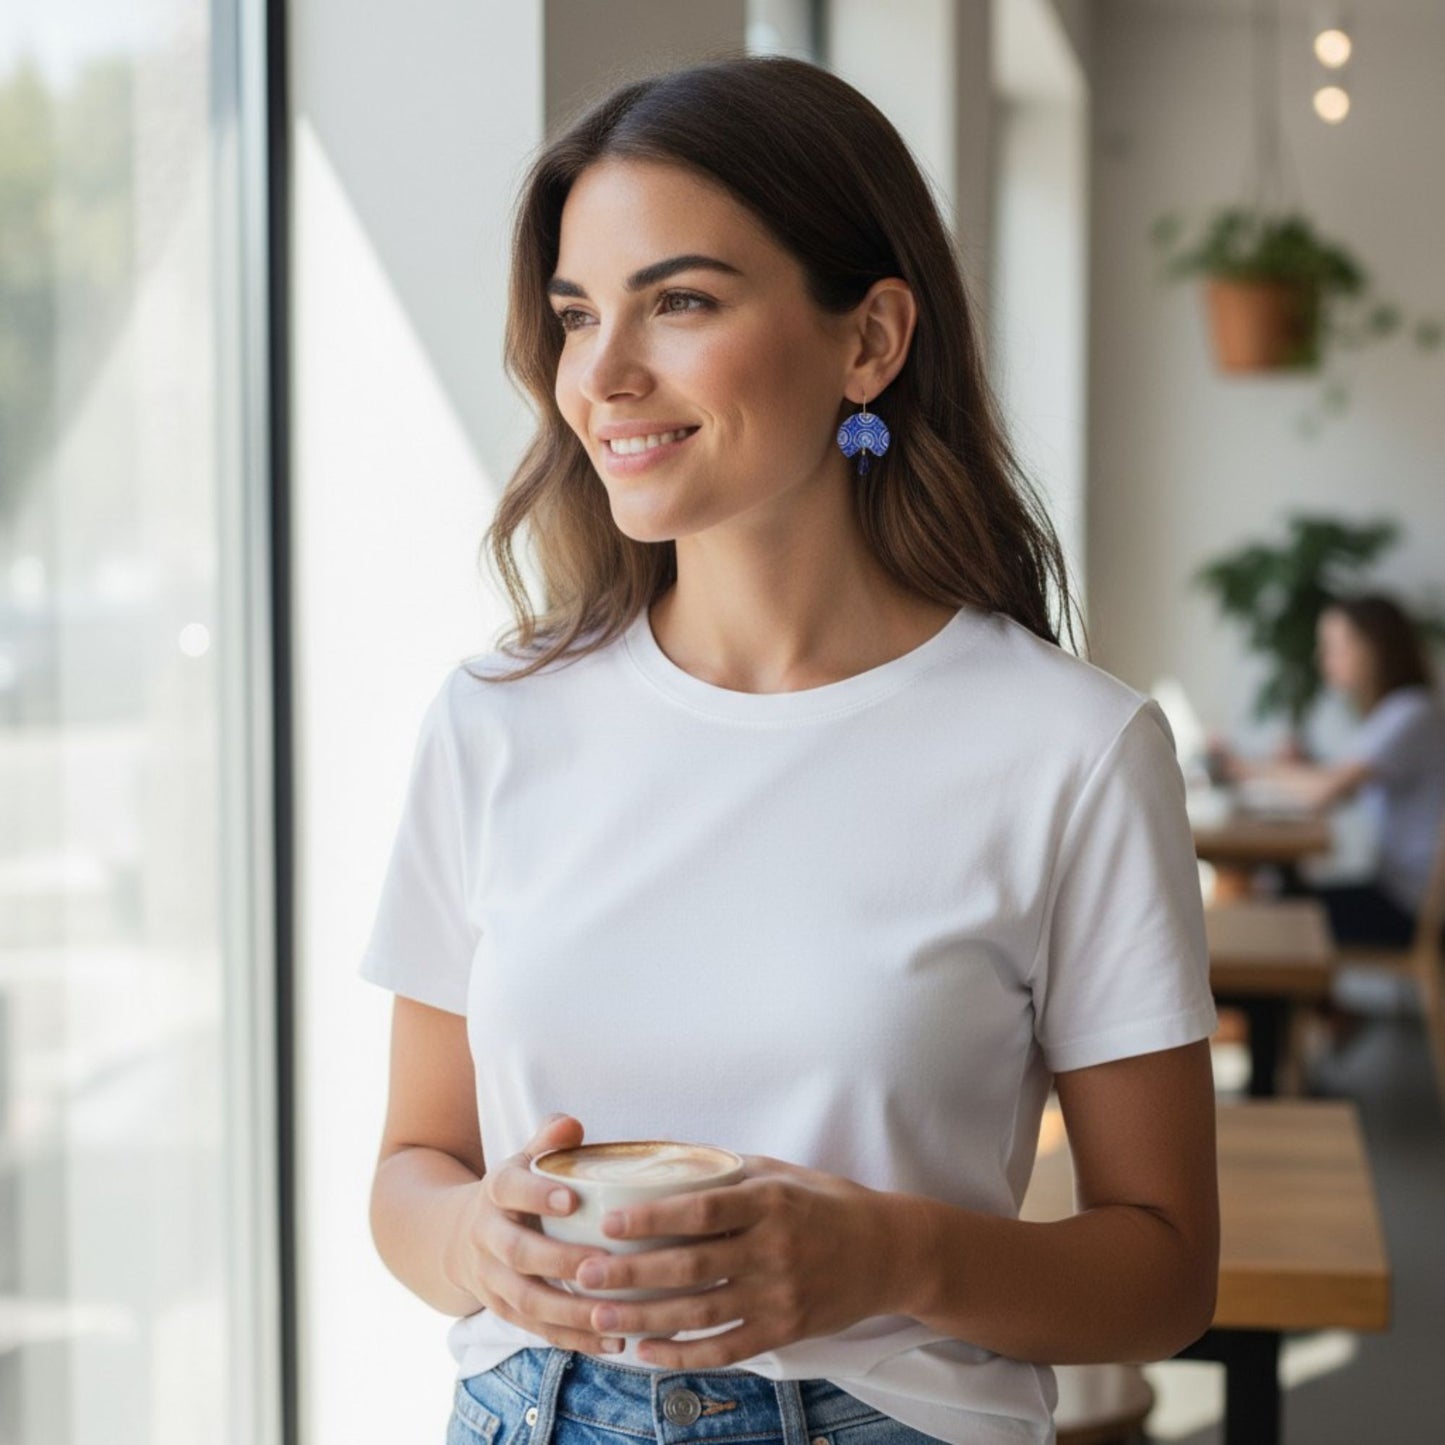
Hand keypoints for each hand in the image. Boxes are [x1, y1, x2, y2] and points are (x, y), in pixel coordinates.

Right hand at [443, 1113, 624, 1354]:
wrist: (458, 1237)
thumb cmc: (516, 1190)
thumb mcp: (523, 1159)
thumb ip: (548, 1141)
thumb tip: (571, 1124)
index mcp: (496, 1191)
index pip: (511, 1190)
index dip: (537, 1194)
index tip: (572, 1199)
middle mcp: (487, 1236)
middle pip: (520, 1254)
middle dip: (562, 1262)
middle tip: (606, 1264)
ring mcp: (492, 1279)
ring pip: (528, 1301)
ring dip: (572, 1311)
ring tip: (615, 1313)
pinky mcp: (504, 1311)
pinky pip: (538, 1330)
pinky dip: (574, 1339)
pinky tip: (613, 1342)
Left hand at [569, 1155, 900, 1367]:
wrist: (888, 1251)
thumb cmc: (827, 1202)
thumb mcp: (782, 1173)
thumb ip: (729, 1171)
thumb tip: (666, 1159)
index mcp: (768, 1202)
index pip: (701, 1210)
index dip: (652, 1219)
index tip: (609, 1223)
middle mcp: (773, 1249)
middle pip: (690, 1266)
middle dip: (631, 1274)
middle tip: (584, 1275)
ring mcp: (779, 1295)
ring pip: (700, 1313)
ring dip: (644, 1318)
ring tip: (600, 1317)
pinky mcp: (786, 1330)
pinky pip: (726, 1348)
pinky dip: (682, 1354)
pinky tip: (646, 1351)